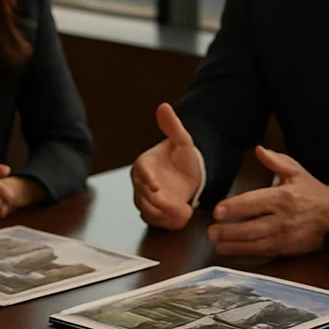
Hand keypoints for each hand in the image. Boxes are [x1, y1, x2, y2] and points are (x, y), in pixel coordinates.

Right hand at [132, 103, 202, 229]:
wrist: (188, 174)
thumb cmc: (183, 156)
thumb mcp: (182, 140)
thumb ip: (173, 126)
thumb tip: (164, 106)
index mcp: (143, 164)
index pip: (140, 171)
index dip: (147, 180)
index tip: (156, 186)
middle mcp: (141, 184)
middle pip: (143, 198)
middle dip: (160, 204)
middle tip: (180, 206)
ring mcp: (146, 200)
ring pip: (149, 212)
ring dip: (166, 215)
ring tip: (184, 211)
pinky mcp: (155, 213)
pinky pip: (158, 222)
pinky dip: (171, 222)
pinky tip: (184, 214)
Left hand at [206, 146, 328, 256]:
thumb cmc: (312, 193)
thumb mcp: (297, 172)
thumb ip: (276, 161)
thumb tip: (259, 150)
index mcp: (282, 197)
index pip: (254, 203)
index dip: (235, 208)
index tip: (218, 211)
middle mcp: (282, 219)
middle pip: (251, 227)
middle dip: (229, 231)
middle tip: (211, 231)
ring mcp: (283, 236)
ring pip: (254, 243)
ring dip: (233, 245)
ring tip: (216, 243)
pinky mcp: (285, 249)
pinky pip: (262, 252)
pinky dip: (245, 253)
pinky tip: (231, 251)